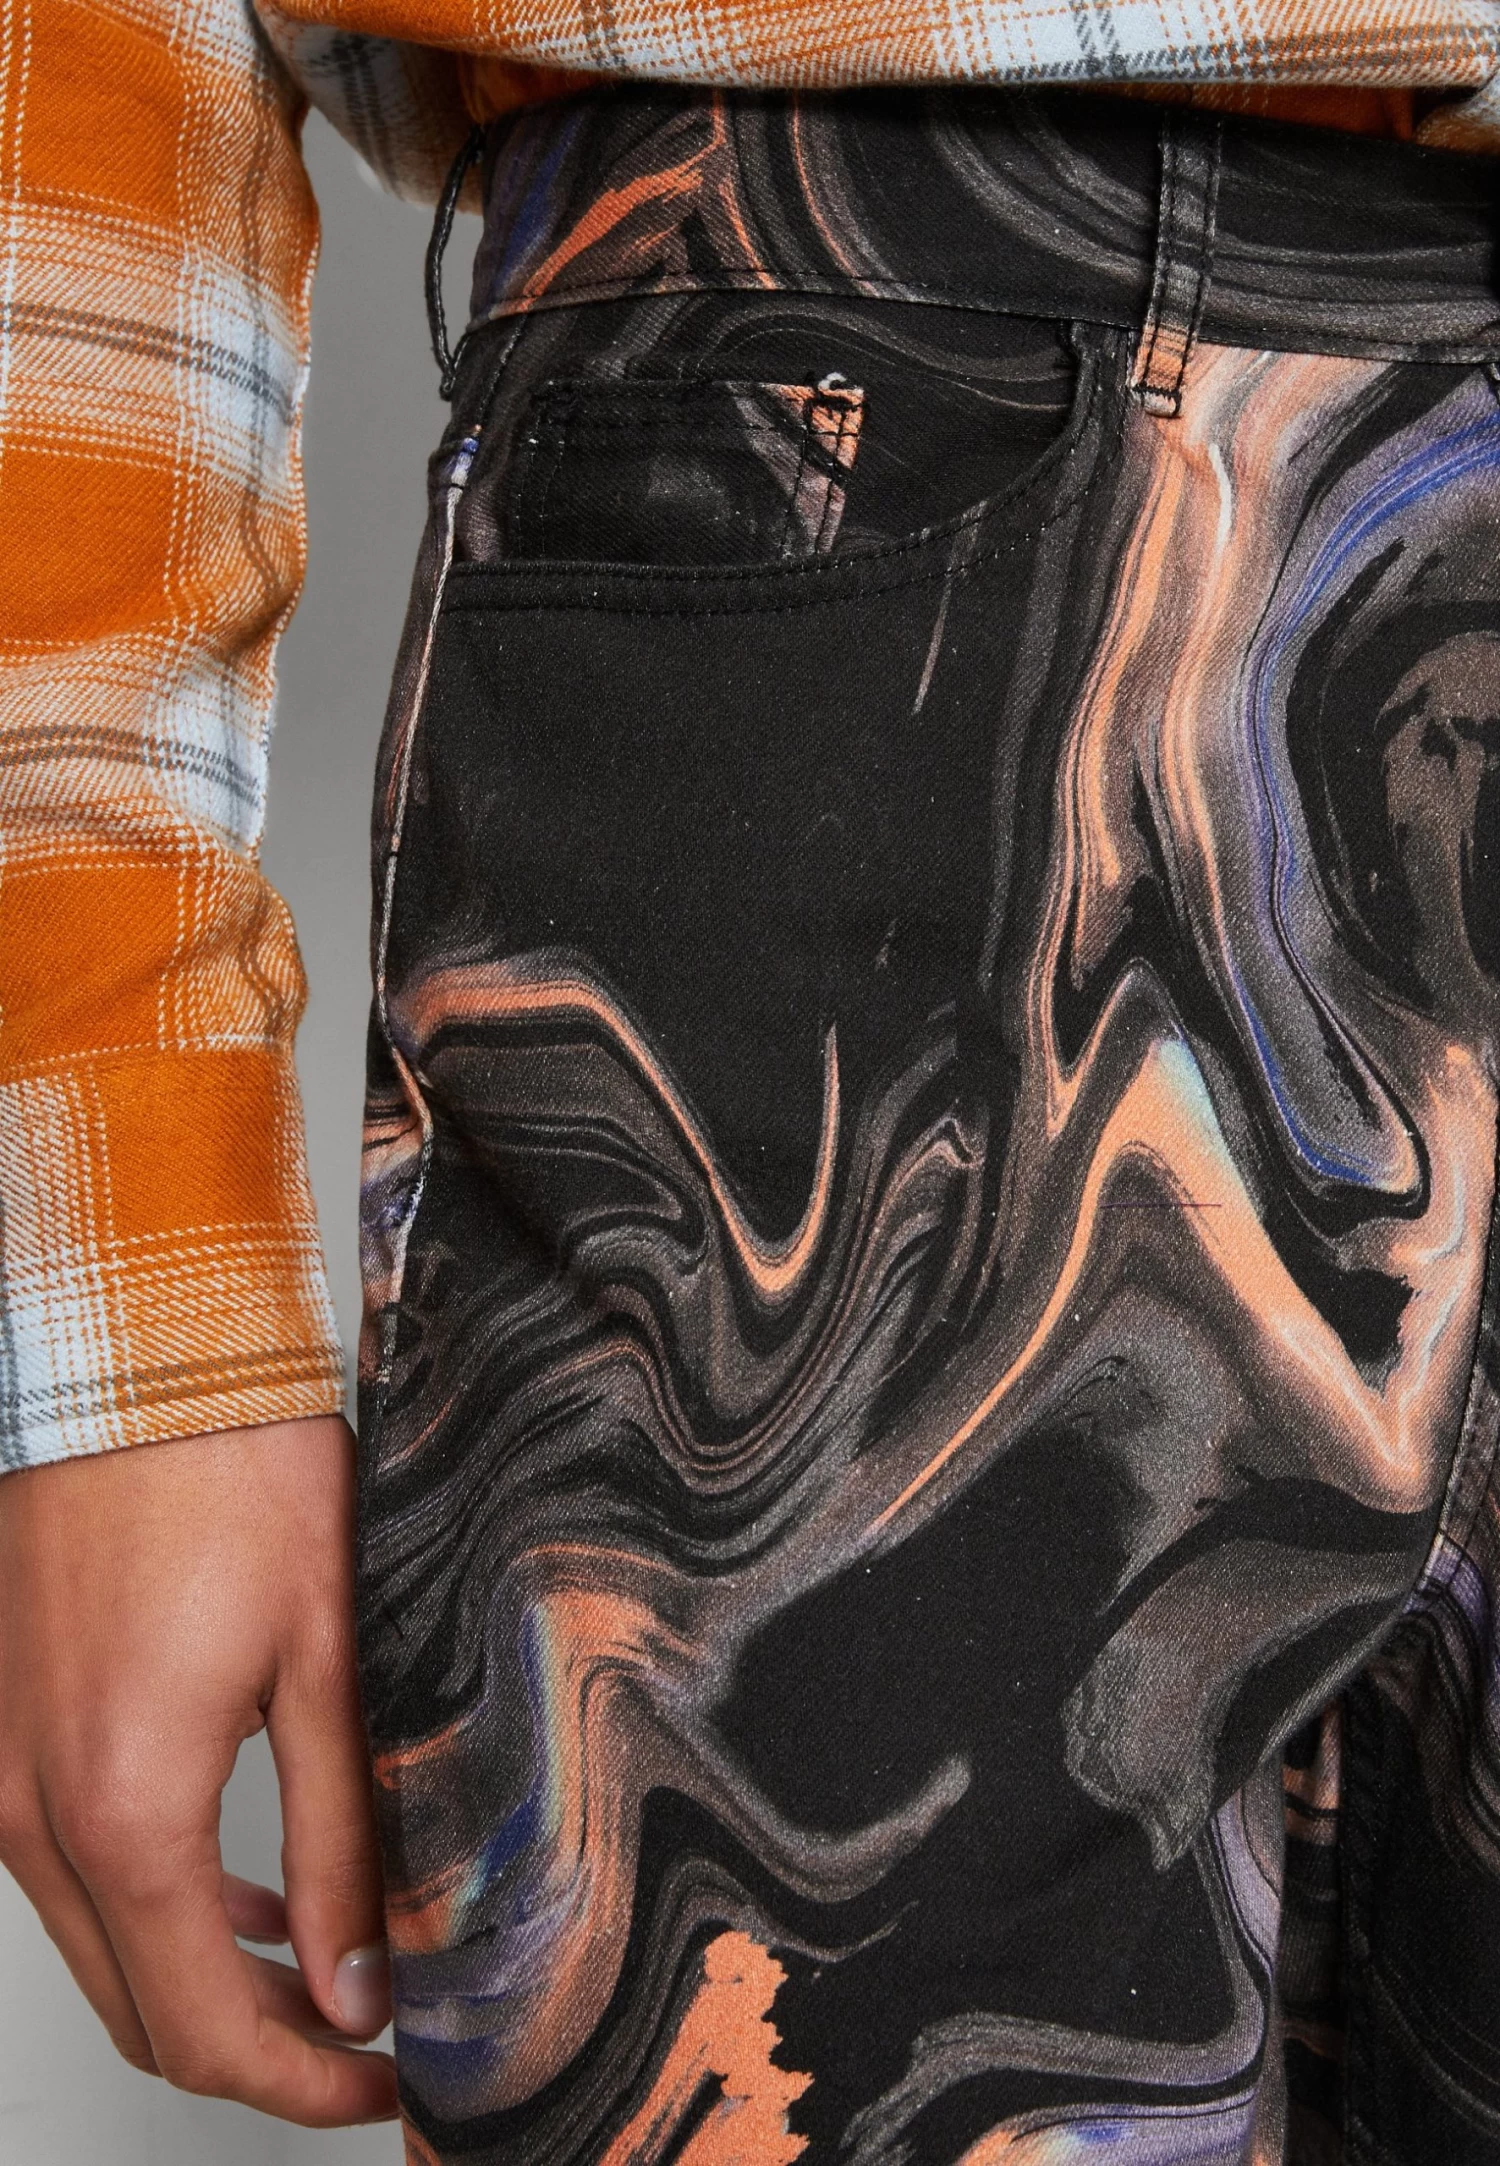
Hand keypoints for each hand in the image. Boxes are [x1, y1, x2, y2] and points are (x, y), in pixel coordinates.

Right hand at [0, 1416, 397, 2125]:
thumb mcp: (324, 1662)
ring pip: (98, 1945)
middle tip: (363, 2043)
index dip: (300, 2085)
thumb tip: (357, 1980)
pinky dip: (147, 1903)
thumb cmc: (233, 1473)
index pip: (203, 2029)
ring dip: (199, 1978)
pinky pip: (67, 1866)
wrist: (135, 1355)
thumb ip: (338, 1841)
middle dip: (255, 2050)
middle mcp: (32, 1811)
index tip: (382, 2083)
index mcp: (123, 1807)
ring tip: (314, 1976)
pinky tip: (226, 1888)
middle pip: (139, 2009)